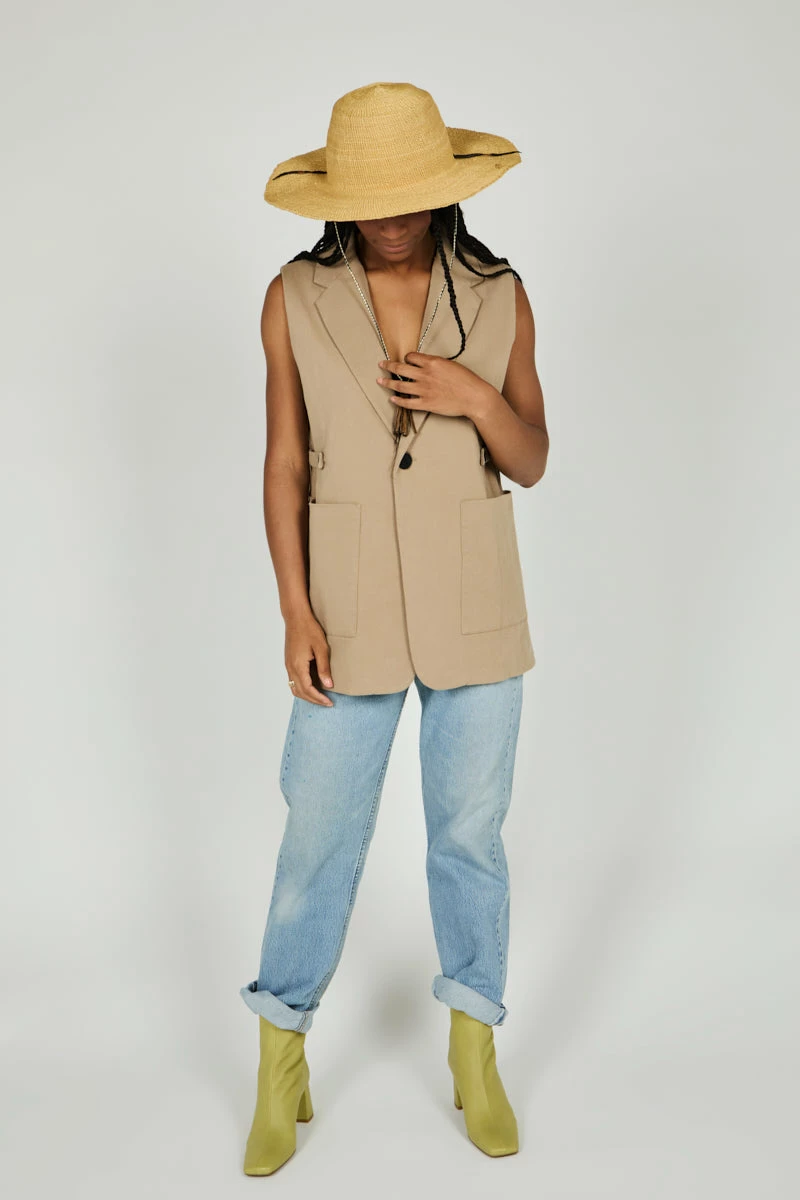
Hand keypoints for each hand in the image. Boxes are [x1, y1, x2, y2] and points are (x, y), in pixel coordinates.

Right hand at [284, 611, 333, 705]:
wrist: (296, 617)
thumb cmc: (309, 629)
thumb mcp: (321, 648)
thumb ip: (324, 668)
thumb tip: (328, 685)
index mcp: (298, 666)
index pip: (308, 690)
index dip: (319, 699)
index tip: (329, 703)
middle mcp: (291, 668)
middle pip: (300, 692)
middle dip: (313, 700)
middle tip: (327, 702)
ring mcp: (288, 665)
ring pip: (294, 688)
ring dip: (307, 695)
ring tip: (320, 696)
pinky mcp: (289, 661)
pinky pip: (293, 680)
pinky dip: (302, 687)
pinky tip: (312, 685)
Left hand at [376, 351, 492, 420]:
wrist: (474, 397)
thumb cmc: (467, 381)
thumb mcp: (451, 365)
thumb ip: (436, 365)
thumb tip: (426, 365)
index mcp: (432, 362)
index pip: (411, 356)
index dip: (406, 358)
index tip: (405, 360)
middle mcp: (425, 375)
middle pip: (400, 368)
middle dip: (388, 365)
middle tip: (382, 364)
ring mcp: (423, 390)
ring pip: (399, 385)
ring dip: (387, 382)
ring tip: (380, 381)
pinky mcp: (425, 404)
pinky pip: (407, 402)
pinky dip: (398, 400)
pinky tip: (392, 399)